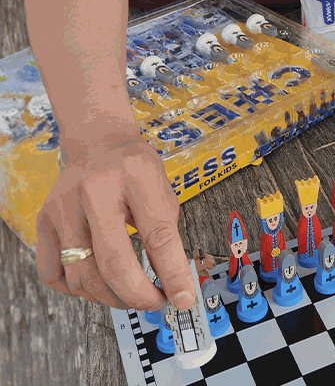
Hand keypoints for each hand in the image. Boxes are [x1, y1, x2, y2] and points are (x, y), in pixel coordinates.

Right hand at [36, 130, 194, 310]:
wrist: (97, 142)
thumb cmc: (134, 168)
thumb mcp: (161, 190)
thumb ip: (166, 234)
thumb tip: (174, 284)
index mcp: (135, 175)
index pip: (157, 234)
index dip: (173, 272)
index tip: (183, 298)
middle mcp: (93, 190)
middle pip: (112, 263)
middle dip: (138, 295)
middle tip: (156, 302)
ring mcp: (62, 207)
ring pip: (81, 277)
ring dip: (111, 297)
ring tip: (131, 294)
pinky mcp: (42, 221)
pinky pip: (53, 275)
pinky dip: (77, 290)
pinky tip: (98, 283)